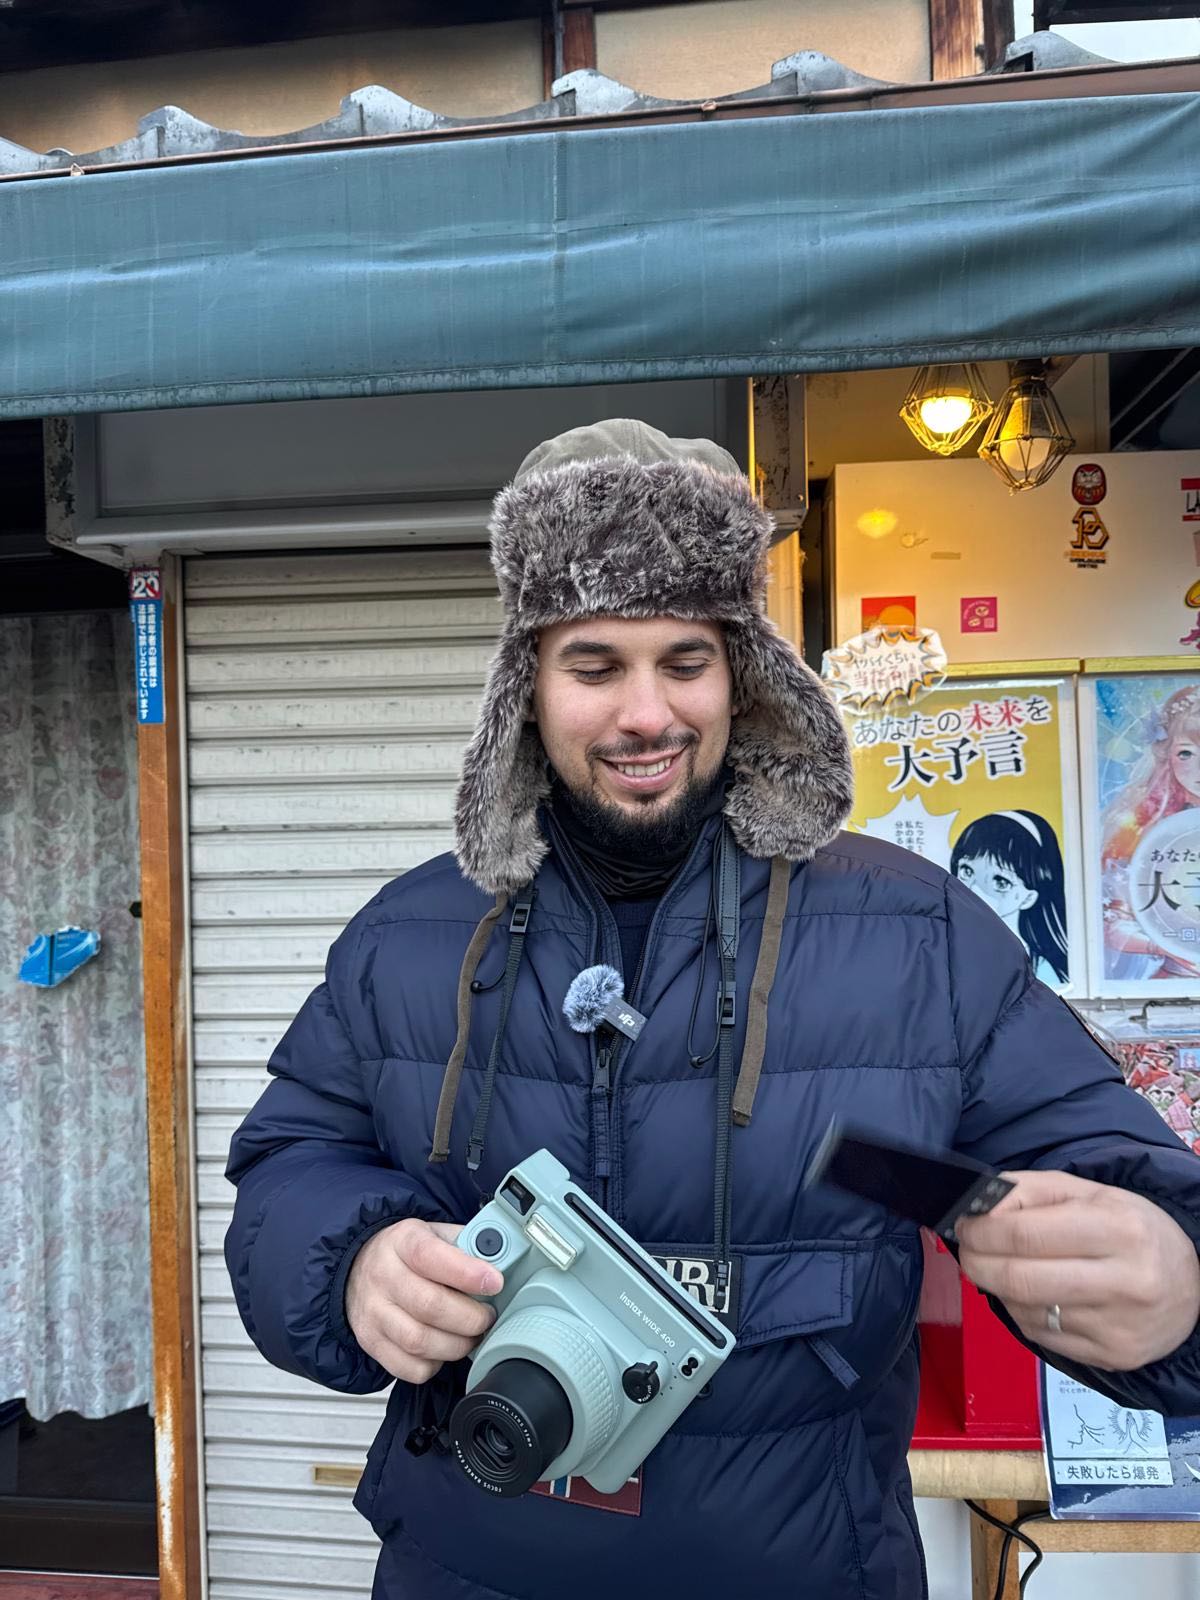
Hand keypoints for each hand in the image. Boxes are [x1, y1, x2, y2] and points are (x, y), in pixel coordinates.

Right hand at [345, 1218, 502, 1383]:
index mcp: (402, 1242)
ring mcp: (373, 1312)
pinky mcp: (371, 1342)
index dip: (467, 1273)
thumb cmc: (409, 1253)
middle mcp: (382, 1276)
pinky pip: (410, 1367)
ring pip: (420, 1341)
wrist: (361, 1267)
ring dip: (458, 1344)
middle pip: (430, 1305)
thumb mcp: (436, 1234)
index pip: (430, 1256)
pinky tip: (444, 1348)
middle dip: (471, 1317)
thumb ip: (467, 1244)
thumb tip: (503, 1260)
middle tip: (488, 1316)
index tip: (495, 1282)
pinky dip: (436, 1364)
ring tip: (471, 1334)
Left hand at [957, 1170, 1199, 1371]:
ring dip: (997, 1287)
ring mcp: (1117, 1326)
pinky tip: (1031, 1295)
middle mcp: (1124, 1282)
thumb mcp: (1089, 1193)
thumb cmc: (1132, 1229)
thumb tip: (978, 1207)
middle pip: (1019, 1278)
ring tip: (1000, 1268)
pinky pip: (1040, 1336)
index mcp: (1119, 1229)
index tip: (964, 1224)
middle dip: (976, 1262)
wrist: (1194, 1286)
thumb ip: (1030, 1191)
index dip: (982, 1230)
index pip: (1026, 1233)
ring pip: (1024, 1310)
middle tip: (966, 1249)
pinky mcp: (1111, 1357)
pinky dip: (1021, 1312)